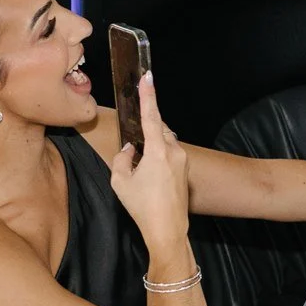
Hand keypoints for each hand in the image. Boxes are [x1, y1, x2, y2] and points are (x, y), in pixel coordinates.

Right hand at [109, 73, 190, 249]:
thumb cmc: (142, 206)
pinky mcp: (185, 169)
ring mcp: (183, 160)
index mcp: (158, 151)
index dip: (148, 95)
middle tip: (133, 152)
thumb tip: (129, 149)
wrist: (167, 229)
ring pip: (164, 142)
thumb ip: (121, 158)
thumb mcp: (120, 181)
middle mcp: (174, 151)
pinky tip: (150, 178)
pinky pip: (169, 154)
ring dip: (151, 148)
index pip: (151, 116)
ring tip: (141, 173)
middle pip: (158, 130)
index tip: (147, 76)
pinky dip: (158, 158)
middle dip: (145, 133)